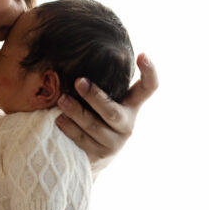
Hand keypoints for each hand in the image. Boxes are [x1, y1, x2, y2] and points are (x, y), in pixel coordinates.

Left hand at [55, 52, 158, 172]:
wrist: (90, 156)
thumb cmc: (95, 116)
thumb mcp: (102, 101)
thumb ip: (100, 84)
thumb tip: (78, 53)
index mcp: (131, 105)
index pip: (148, 89)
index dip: (149, 72)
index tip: (142, 55)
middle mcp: (127, 124)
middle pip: (113, 112)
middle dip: (95, 97)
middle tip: (79, 81)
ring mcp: (114, 143)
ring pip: (94, 127)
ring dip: (76, 112)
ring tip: (61, 100)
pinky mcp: (99, 156)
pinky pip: (82, 141)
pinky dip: (69, 129)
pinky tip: (58, 120)